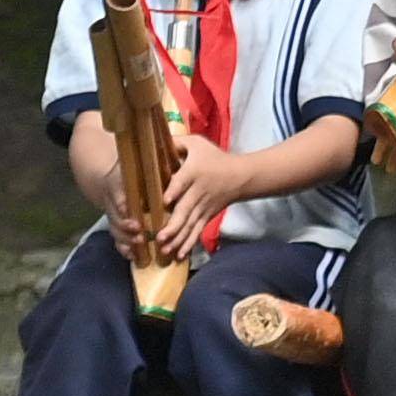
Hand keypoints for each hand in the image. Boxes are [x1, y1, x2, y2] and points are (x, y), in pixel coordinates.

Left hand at [151, 147, 244, 261]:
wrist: (241, 176)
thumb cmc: (215, 158)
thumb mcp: (197, 144)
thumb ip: (177, 143)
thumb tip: (153, 140)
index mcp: (194, 172)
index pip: (183, 182)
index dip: (174, 192)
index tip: (164, 202)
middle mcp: (198, 192)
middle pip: (186, 209)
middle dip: (173, 225)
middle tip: (160, 237)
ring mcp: (204, 207)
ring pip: (190, 224)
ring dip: (178, 239)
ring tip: (165, 250)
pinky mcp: (207, 216)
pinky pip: (197, 231)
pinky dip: (189, 243)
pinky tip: (179, 256)